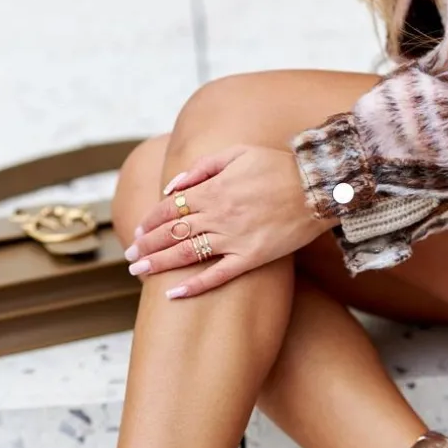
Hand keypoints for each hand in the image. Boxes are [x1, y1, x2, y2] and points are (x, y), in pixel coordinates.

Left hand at [125, 145, 336, 297]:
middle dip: (147, 246)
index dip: (150, 222)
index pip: (169, 208)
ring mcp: (233, 239)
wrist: (317, 187)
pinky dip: (194, 286)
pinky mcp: (251, 258)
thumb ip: (202, 168)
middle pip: (171, 233)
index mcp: (212, 190)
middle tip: (130, 257)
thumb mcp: (237, 152)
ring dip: (159, 264)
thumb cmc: (278, 167)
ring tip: (139, 273)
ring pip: (186, 254)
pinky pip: (217, 276)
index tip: (138, 233)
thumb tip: (172, 186)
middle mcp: (218, 216)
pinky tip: (173, 294)